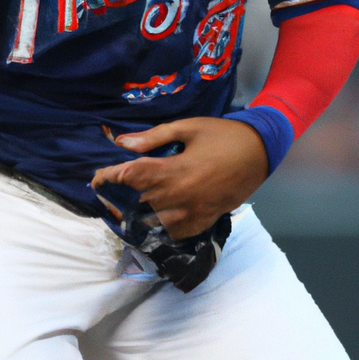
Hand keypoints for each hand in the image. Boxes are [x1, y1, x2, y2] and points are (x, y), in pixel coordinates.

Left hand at [91, 117, 268, 240]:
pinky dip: (163, 227)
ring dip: (140, 214)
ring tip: (126, 209)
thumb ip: (153, 138)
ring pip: (156, 221)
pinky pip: (177, 232)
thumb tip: (122, 143)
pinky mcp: (206, 219)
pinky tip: (155, 219)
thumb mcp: (187, 127)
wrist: (262, 150)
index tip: (96, 179)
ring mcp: (195, 211)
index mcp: (175, 170)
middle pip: (140, 201)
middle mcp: (182, 195)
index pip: (132, 177)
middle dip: (121, 197)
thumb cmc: (223, 134)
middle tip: (107, 194)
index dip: (110, 178)